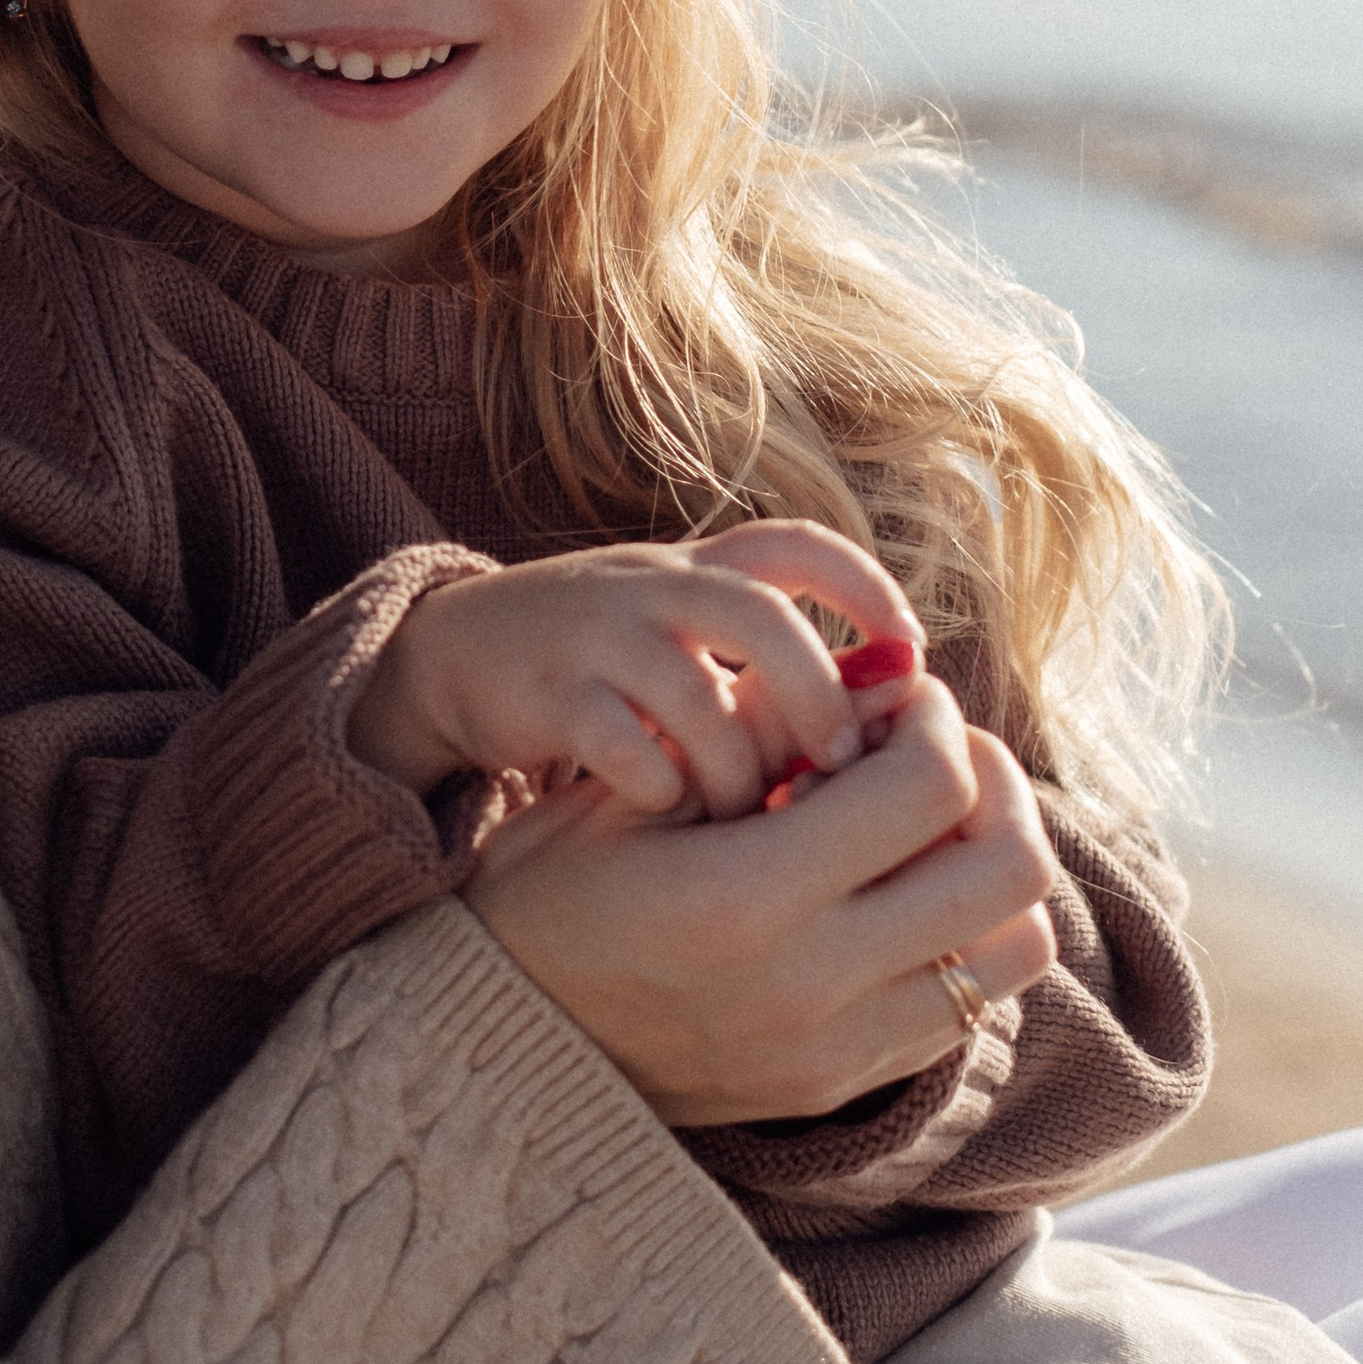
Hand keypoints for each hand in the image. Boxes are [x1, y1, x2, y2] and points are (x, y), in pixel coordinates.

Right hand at [350, 521, 922, 820]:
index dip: (865, 589)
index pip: (796, 546)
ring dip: (737, 765)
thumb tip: (888, 716)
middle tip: (845, 764)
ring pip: (694, 691)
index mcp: (696, 569)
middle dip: (816, 692)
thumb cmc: (596, 662)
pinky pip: (617, 740)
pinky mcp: (545, 692)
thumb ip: (765, 661)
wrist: (450, 658)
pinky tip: (667, 815)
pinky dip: (656, 784)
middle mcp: (651, 587)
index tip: (912, 653)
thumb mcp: (680, 633)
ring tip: (753, 817)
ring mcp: (596, 635)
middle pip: (759, 616)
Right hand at [465, 682, 1060, 1126]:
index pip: (932, 788)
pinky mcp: (843, 1086)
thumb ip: (760, 729)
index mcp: (748, 897)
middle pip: (1009, 869)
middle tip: (937, 748)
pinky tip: (903, 888)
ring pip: (1019, 947)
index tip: (900, 697)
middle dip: (993, 783)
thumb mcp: (635, 792)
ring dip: (994, 865)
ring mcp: (838, 1050)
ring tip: (931, 822)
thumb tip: (882, 680)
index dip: (936, 720)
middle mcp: (812, 986)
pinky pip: (977, 1005)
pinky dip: (969, 934)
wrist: (498, 1047)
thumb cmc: (550, 894)